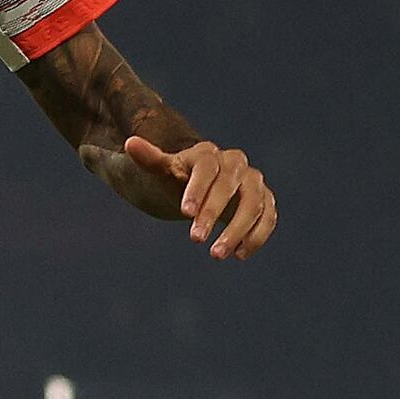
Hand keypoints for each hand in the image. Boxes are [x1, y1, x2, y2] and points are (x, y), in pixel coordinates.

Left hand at [121, 134, 277, 257]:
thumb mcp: (162, 172)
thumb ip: (151, 160)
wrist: (201, 189)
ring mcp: (254, 183)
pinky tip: (239, 255)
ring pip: (253, 204)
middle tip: (194, 240)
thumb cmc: (178, 180)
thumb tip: (131, 143)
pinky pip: (268, 218)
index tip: (185, 213)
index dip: (197, 189)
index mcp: (208, 154)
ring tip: (215, 255)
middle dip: (213, 213)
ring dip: (237, 230)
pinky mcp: (265, 202)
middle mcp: (236, 164)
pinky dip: (257, 236)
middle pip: (229, 185)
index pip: (206, 168)